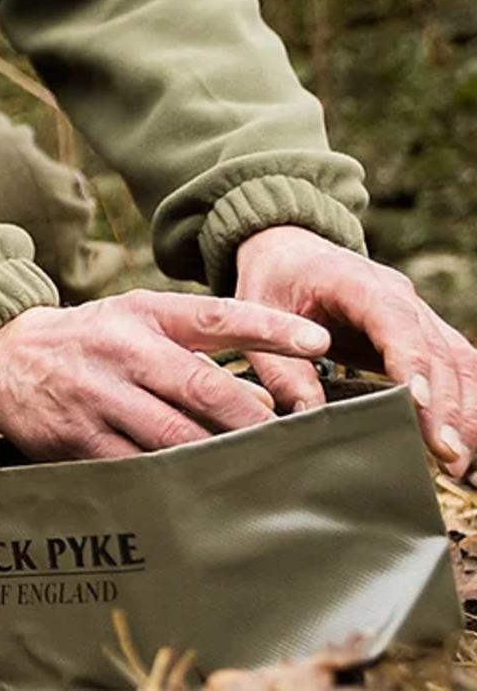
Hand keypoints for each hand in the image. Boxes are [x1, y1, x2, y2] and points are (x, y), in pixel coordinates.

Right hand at [0, 290, 330, 460]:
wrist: (9, 359)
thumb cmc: (92, 340)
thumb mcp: (138, 321)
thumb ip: (197, 350)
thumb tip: (267, 397)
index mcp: (144, 314)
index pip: (216, 316)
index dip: (270, 327)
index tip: (318, 343)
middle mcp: (124, 351)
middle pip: (204, 386)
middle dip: (254, 420)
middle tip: (292, 443)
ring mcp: (101, 397)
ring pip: (175, 436)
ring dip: (219, 459)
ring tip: (255, 475)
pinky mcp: (80, 440)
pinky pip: (139, 470)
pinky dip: (174, 484)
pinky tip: (200, 495)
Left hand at [236, 225, 476, 476]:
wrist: (289, 252)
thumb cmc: (274, 284)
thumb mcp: (257, 316)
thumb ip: (281, 366)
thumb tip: (311, 413)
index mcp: (351, 279)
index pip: (392, 319)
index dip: (409, 360)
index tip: (419, 404)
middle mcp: (395, 292)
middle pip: (433, 346)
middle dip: (444, 403)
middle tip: (445, 455)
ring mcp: (414, 310)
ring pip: (456, 357)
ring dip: (463, 409)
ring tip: (455, 461)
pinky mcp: (422, 331)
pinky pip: (456, 363)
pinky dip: (465, 402)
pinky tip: (461, 440)